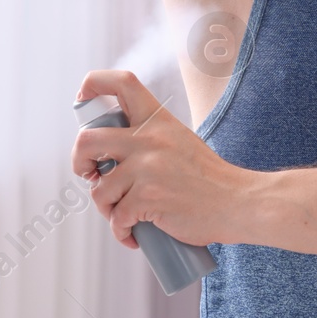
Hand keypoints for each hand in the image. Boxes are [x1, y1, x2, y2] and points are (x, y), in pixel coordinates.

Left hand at [71, 69, 254, 248]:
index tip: (83, 101)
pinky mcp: (148, 197)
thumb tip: (106, 158)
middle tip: (90, 175)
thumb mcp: (178, 142)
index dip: (93, 84)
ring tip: (126, 215)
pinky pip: (116, 217)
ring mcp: (148, 167)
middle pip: (87, 139)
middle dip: (78, 162)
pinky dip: (121, 231)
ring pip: (99, 189)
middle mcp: (150, 138)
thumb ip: (147, 141)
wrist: (238, 202)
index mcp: (158, 120)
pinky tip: (135, 235)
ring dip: (106, 208)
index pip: (121, 83)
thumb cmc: (207, 179)